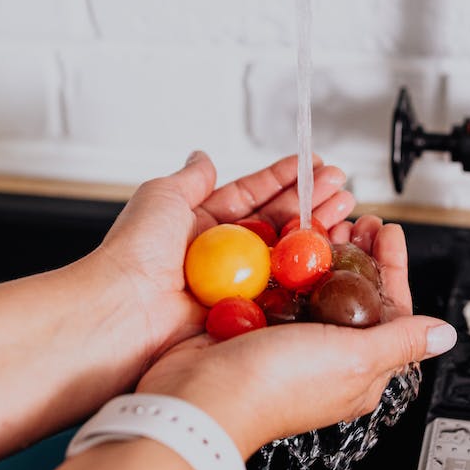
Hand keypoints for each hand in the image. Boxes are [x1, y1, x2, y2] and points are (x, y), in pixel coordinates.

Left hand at [82, 151, 355, 369]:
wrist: (125, 310)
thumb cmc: (134, 254)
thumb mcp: (160, 196)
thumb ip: (190, 178)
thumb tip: (202, 155)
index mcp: (201, 226)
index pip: (251, 195)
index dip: (283, 179)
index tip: (312, 164)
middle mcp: (222, 256)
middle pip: (276, 222)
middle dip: (310, 201)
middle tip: (341, 186)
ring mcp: (235, 285)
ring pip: (286, 253)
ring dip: (317, 229)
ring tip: (345, 207)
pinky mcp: (246, 314)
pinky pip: (284, 289)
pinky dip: (310, 270)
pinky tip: (331, 247)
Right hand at [135, 216, 456, 456]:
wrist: (199, 397)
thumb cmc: (277, 387)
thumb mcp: (352, 359)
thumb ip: (400, 342)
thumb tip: (445, 335)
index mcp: (359, 369)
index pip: (390, 309)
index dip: (391, 265)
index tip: (386, 230)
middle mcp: (326, 354)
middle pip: (352, 292)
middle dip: (357, 251)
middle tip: (354, 218)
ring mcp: (288, 338)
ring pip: (315, 284)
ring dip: (322, 250)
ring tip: (324, 222)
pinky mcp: (254, 325)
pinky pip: (278, 286)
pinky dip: (285, 260)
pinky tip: (284, 240)